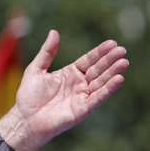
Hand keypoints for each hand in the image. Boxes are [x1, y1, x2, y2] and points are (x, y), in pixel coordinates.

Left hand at [3, 30, 128, 150]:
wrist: (25, 119)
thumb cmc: (29, 96)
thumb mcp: (36, 69)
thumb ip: (47, 52)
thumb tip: (54, 32)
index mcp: (69, 73)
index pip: (89, 60)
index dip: (100, 52)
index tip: (112, 43)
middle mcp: (79, 84)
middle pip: (98, 70)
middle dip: (110, 60)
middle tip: (122, 50)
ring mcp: (82, 96)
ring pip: (101, 82)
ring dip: (113, 73)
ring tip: (124, 62)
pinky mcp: (83, 109)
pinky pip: (98, 97)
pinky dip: (108, 89)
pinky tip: (119, 79)